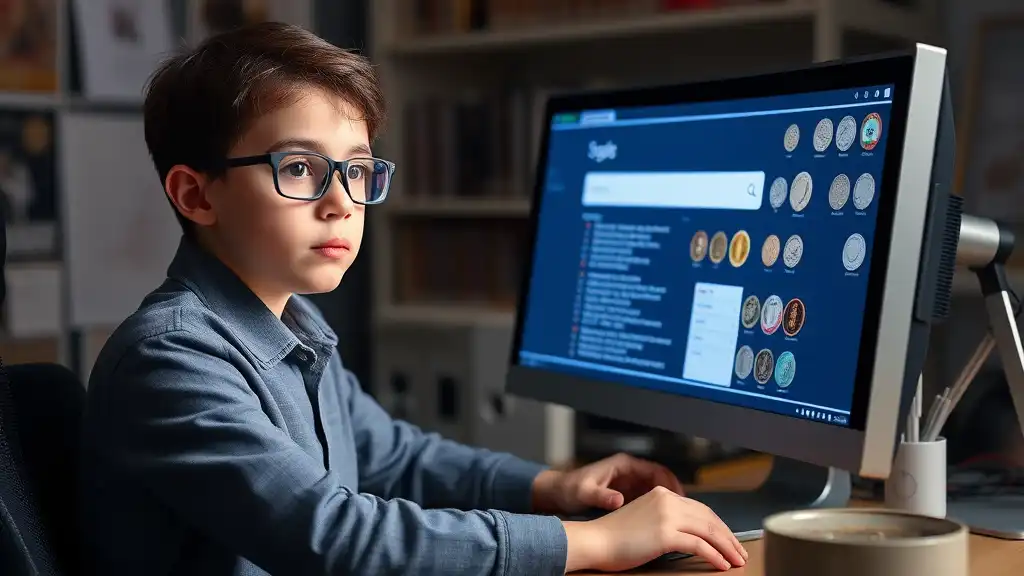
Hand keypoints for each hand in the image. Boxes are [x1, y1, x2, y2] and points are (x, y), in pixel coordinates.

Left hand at [531, 452, 683, 515]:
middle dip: (674, 494)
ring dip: (667, 502)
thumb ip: (602, 496)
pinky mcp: (626, 494)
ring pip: (656, 491)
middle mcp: (628, 471)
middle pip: (660, 480)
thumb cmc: (570, 489)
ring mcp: (628, 483)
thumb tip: (618, 500)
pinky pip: (647, 500)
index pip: (655, 469)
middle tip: (686, 511)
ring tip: (679, 519)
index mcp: (623, 464)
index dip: (670, 482)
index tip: (680, 496)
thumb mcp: (585, 492)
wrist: (558, 494)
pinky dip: (657, 509)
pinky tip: (662, 523)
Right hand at [562, 486, 747, 571]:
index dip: (718, 525)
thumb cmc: (614, 536)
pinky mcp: (665, 533)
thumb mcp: (643, 518)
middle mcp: (667, 500)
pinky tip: (722, 565)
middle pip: (709, 518)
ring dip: (727, 547)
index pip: (700, 508)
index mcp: (662, 494)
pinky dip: (714, 556)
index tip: (728, 539)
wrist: (595, 540)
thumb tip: (690, 534)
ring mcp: (667, 516)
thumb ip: (665, 519)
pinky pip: (699, 545)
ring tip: (737, 560)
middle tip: (740, 551)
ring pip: (709, 530)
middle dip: (728, 536)